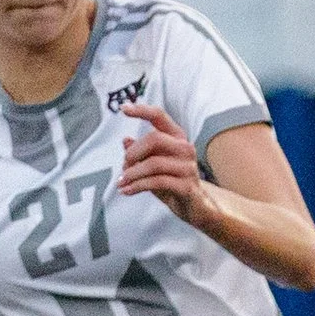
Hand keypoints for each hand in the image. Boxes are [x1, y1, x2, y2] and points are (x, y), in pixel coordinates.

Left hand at [117, 103, 212, 228]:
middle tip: (123, 166)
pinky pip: (157, 182)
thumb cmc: (171, 182)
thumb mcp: (151, 166)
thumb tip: (125, 140)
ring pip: (154, 163)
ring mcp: (187, 167)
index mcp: (176, 137)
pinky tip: (126, 191)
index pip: (159, 116)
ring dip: (132, 173)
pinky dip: (137, 186)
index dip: (141, 111)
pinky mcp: (186, 186)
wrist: (194, 206)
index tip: (123, 109)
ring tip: (121, 182)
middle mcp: (184, 148)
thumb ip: (140, 153)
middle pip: (154, 139)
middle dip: (133, 152)